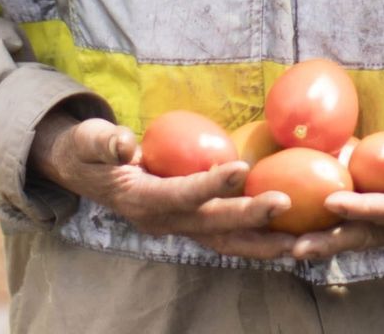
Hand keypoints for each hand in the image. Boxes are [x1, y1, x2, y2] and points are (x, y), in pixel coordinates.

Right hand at [28, 113, 292, 259]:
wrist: (84, 174)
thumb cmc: (89, 150)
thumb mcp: (88, 140)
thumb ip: (103, 142)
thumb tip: (122, 142)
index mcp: (141, 200)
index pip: (180, 194)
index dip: (209, 184)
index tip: (239, 168)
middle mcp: (164, 221)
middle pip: (212, 226)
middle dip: (249, 218)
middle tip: (285, 204)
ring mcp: (178, 227)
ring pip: (225, 243)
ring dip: (261, 244)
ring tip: (299, 242)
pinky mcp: (190, 224)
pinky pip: (227, 238)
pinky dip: (256, 241)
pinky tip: (287, 238)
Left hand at [290, 137, 383, 261]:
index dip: (362, 207)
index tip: (332, 201)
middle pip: (364, 236)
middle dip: (329, 241)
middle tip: (293, 246)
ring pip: (355, 235)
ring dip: (322, 239)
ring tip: (285, 245)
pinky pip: (356, 224)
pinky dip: (330, 224)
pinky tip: (300, 221)